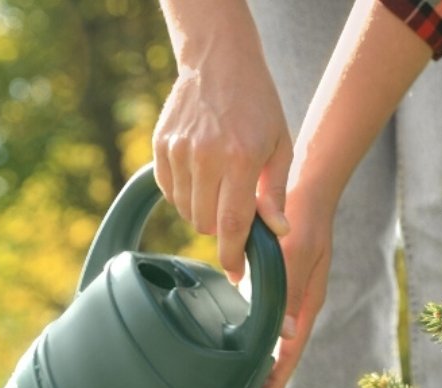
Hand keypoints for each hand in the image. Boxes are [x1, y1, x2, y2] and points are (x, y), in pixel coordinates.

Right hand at [152, 8, 291, 283]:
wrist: (219, 61)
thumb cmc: (258, 105)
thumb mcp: (280, 146)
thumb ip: (277, 192)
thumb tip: (278, 232)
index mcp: (241, 158)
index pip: (233, 224)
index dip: (233, 256)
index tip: (235, 272)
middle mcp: (206, 155)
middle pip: (206, 223)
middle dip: (222, 231)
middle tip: (236, 214)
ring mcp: (179, 150)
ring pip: (185, 210)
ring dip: (203, 213)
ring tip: (220, 191)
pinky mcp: (161, 145)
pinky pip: (169, 191)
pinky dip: (184, 195)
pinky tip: (201, 178)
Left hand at [242, 186, 334, 387]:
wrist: (308, 189)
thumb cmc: (302, 220)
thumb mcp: (294, 255)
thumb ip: (287, 292)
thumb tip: (282, 337)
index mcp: (305, 307)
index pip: (286, 362)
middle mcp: (299, 309)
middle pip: (280, 363)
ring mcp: (291, 300)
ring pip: (273, 348)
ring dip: (258, 373)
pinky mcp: (280, 288)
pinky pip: (266, 327)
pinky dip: (254, 346)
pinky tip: (241, 352)